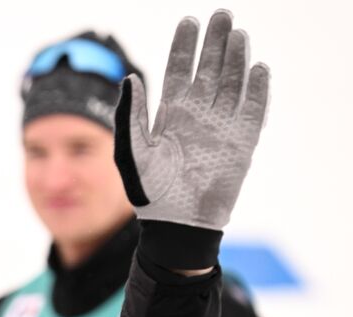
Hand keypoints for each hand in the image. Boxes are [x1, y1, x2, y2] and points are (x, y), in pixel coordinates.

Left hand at [115, 10, 269, 233]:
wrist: (176, 223)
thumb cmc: (149, 192)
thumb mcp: (132, 152)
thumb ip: (130, 116)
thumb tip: (131, 79)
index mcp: (171, 115)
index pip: (180, 71)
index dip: (186, 46)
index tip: (189, 21)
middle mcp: (198, 116)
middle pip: (210, 70)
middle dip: (215, 42)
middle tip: (222, 15)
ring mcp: (222, 127)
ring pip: (232, 83)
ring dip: (236, 59)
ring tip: (237, 33)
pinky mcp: (242, 142)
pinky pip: (253, 110)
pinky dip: (257, 89)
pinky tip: (258, 68)